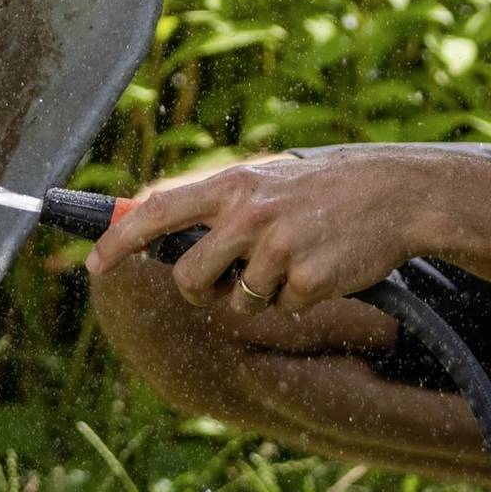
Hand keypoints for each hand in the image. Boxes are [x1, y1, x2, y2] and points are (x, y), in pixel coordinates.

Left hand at [85, 149, 422, 314]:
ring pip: (239, 302)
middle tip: (228, 283)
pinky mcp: (307, 277)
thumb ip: (218, 203)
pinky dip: (301, 301)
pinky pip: (285, 310)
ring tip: (296, 260)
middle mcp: (247, 214)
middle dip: (200, 293)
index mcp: (232, 185)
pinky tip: (324, 269)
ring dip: (261, 295)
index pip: (156, 213)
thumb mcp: (267, 181)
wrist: (397, 195)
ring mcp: (277, 247)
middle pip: (188, 278)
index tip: (93, 264)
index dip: (119, 241)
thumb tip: (152, 219)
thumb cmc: (325, 191)